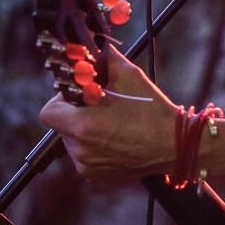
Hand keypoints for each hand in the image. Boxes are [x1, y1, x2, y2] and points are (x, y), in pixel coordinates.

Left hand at [40, 46, 177, 186]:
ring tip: (114, 124)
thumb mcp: (129, 76)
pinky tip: (118, 139)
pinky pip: (87, 157)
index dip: (61, 100)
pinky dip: (96, 148)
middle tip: (102, 107)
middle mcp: (81, 151)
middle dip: (77, 114)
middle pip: (63, 127)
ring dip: (87, 131)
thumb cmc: (153, 113)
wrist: (176, 145)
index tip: (79, 95)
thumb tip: (96, 47)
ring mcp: (89, 168)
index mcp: (82, 127)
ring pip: (74, 143)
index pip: (49, 113)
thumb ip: (106, 59)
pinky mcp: (99, 178)